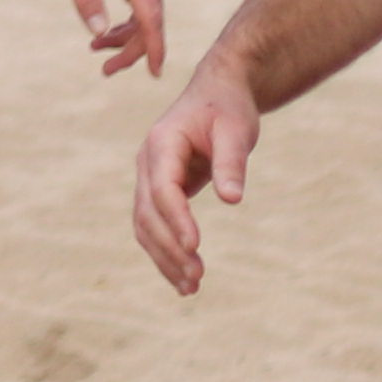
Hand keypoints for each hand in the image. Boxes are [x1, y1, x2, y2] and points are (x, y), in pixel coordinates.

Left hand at [42, 0, 168, 78]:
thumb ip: (85, 0)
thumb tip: (99, 33)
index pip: (151, 20)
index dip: (153, 49)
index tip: (154, 74)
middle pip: (151, 21)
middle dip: (132, 49)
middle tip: (106, 69)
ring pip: (147, 13)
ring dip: (127, 35)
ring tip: (97, 48)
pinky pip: (142, 1)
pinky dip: (129, 18)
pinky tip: (108, 30)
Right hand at [128, 62, 257, 295]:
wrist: (217, 93)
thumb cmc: (228, 109)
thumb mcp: (236, 130)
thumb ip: (231, 163)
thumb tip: (232, 199)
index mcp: (162, 143)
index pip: (163, 189)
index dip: (177, 219)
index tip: (195, 247)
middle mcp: (147, 162)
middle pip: (147, 213)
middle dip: (169, 248)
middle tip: (197, 278)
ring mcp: (149, 176)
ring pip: (145, 225)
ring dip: (164, 257)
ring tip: (191, 288)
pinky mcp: (159, 190)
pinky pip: (154, 225)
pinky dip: (165, 252)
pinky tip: (184, 278)